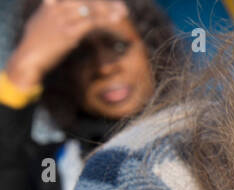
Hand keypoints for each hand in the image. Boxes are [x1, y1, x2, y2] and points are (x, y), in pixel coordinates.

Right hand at [4, 0, 126, 89]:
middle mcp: (56, 7)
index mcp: (52, 4)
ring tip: (122, 13)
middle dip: (105, 3)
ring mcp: (62, 19)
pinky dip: (104, 20)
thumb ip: (51, 13)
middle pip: (85, 0)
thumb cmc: (36, 44)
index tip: (110, 2)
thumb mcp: (42, 23)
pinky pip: (90, 22)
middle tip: (122, 7)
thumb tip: (58, 11)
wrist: (28, 57)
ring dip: (108, 10)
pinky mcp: (67, 33)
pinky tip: (115, 21)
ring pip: (89, 8)